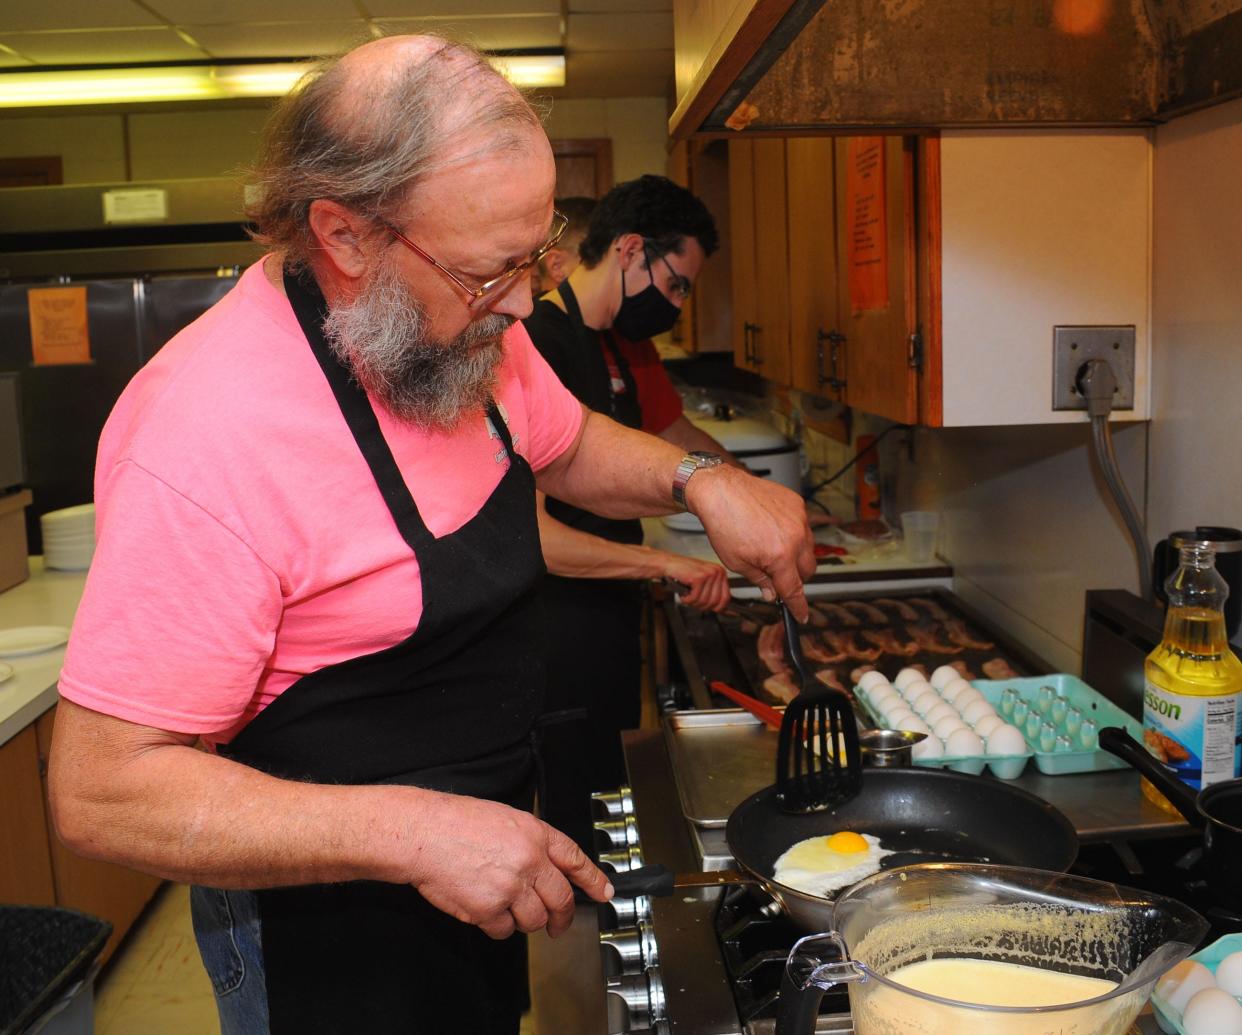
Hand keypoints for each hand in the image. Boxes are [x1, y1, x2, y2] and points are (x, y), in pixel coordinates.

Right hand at [406, 792, 612, 939]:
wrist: (423, 834)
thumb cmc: (455, 822)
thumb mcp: (505, 819)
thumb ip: (530, 843)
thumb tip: (546, 867)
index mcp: (536, 835)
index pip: (576, 860)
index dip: (594, 879)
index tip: (604, 892)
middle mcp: (529, 861)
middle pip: (562, 900)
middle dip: (564, 918)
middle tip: (560, 924)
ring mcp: (510, 888)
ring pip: (535, 921)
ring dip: (526, 920)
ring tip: (508, 907)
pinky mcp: (489, 910)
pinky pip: (505, 931)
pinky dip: (499, 926)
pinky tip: (487, 911)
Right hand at [661, 553, 730, 611]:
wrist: (669, 564)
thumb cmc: (684, 573)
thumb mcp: (704, 584)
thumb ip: (716, 595)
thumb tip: (729, 611)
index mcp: (720, 573)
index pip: (726, 598)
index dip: (717, 607)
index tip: (713, 610)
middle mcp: (717, 572)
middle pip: (715, 601)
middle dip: (702, 605)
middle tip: (694, 600)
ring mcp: (709, 574)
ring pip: (704, 601)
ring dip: (693, 602)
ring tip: (688, 594)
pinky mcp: (699, 577)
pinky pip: (695, 598)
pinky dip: (686, 599)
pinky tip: (684, 591)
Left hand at [685, 466, 815, 620]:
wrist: (720, 490)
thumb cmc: (723, 523)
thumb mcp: (737, 562)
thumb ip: (760, 580)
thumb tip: (773, 593)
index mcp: (780, 556)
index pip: (794, 589)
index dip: (798, 606)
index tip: (801, 614)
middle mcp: (795, 537)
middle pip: (808, 570)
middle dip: (795, 576)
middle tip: (775, 573)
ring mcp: (799, 519)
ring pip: (808, 548)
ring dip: (795, 554)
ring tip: (769, 545)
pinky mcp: (797, 504)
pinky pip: (803, 526)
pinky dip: (792, 532)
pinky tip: (771, 527)